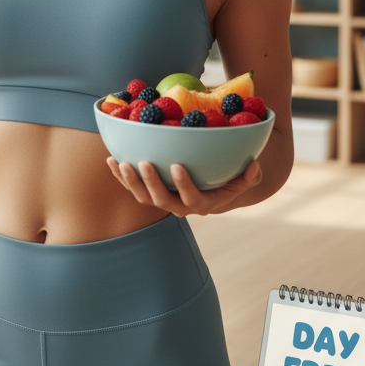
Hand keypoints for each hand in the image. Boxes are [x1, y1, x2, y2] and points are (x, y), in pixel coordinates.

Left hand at [107, 156, 261, 216]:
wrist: (211, 192)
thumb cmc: (229, 181)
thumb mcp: (243, 180)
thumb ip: (250, 176)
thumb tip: (253, 165)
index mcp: (201, 204)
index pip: (192, 199)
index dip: (184, 185)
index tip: (177, 166)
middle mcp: (178, 206)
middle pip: (161, 201)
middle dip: (151, 183)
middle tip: (144, 163)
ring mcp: (161, 200)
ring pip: (142, 197)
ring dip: (130, 181)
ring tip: (121, 163)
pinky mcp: (147, 192)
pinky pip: (131, 186)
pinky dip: (119, 175)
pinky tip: (110, 159)